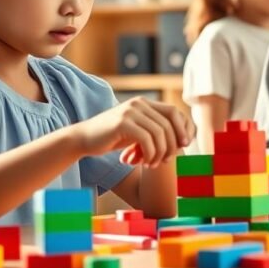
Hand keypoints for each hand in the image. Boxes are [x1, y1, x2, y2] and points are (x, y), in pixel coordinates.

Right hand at [71, 97, 194, 166]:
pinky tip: (145, 162)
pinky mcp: (122, 123)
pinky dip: (150, 154)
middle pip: (169, 123)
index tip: (184, 146)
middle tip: (167, 160)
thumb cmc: (113, 138)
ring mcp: (130, 111)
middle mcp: (139, 103)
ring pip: (159, 133)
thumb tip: (182, 140)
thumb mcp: (138, 131)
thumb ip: (155, 130)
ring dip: (160, 152)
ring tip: (153, 163)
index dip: (184, 128)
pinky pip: (146, 139)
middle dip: (172, 145)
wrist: (84, 139)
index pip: (175, 112)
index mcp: (145, 103)